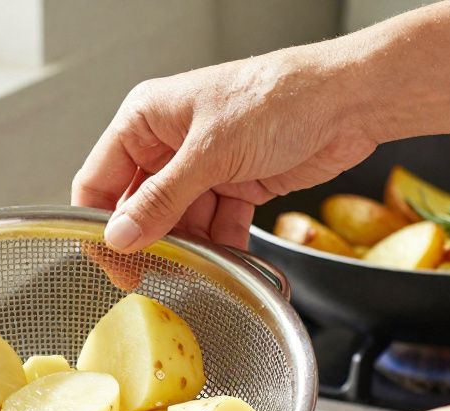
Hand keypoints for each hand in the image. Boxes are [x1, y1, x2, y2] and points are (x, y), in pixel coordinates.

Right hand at [72, 44, 379, 251]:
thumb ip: (162, 199)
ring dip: (190, 248)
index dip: (100, 224)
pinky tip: (227, 261)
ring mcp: (204, 166)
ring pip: (180, 223)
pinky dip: (221, 247)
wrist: (348, 102)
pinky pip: (216, 227)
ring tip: (198, 270)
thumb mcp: (211, 153)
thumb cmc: (280, 97)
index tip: (112, 262)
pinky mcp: (236, 185)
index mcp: (147, 119)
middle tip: (154, 274)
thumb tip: (121, 235)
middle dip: (150, 240)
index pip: (100, 179)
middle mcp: (171, 143)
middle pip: (140, 207)